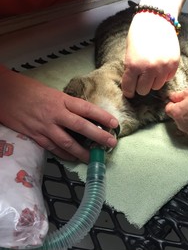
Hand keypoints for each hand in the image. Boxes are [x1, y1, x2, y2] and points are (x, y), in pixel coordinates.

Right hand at [0, 70, 117, 162]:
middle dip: (98, 136)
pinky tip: (74, 159)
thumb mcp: (52, 93)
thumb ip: (68, 105)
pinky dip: (65, 155)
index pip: (87, 109)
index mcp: (62, 100)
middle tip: (111, 143)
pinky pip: (53, 148)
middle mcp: (56, 113)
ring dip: (82, 152)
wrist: (4, 93)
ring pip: (68, 142)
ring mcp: (45, 126)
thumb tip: (86, 116)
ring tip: (94, 158)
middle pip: (81, 126)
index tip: (114, 123)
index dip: (102, 116)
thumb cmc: (29, 90)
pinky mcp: (36, 136)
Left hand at [122, 12, 179, 97]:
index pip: (129, 88)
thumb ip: (131, 69)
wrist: (156, 20)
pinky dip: (163, 76)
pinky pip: (167, 79)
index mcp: (134, 66)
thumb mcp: (129, 53)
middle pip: (144, 91)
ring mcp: (163, 68)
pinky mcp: (174, 65)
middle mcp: (149, 69)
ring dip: (153, 82)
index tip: (129, 93)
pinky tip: (160, 67)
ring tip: (151, 72)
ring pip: (156, 86)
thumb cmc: (140, 35)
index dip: (128, 91)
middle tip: (140, 81)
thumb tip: (133, 84)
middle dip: (141, 87)